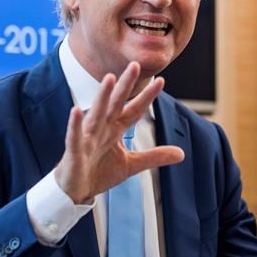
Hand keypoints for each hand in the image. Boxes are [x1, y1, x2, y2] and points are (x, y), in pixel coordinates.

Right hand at [54, 62, 184, 203]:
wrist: (75, 191)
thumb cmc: (98, 173)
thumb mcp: (132, 164)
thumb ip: (155, 156)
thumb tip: (182, 153)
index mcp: (115, 129)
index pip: (135, 109)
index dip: (147, 96)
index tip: (161, 81)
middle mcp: (102, 129)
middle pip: (116, 103)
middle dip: (125, 85)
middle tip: (135, 65)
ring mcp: (87, 139)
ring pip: (97, 114)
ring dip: (103, 97)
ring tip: (109, 78)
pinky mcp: (74, 152)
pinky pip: (74, 137)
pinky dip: (75, 125)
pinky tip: (76, 110)